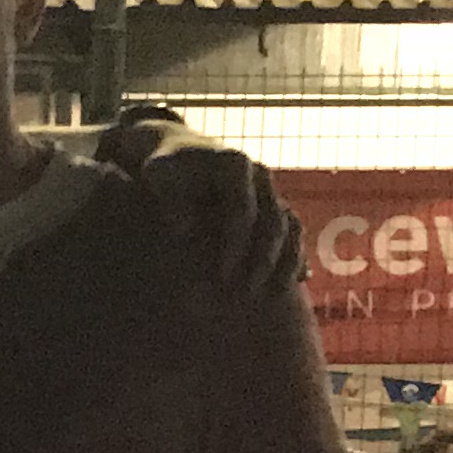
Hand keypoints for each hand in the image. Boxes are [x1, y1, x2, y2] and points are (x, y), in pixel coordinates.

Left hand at [116, 130, 299, 292]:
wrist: (183, 154)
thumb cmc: (165, 170)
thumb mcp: (158, 177)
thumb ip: (171, 201)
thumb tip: (185, 230)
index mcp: (234, 164)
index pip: (241, 210)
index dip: (234, 245)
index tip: (221, 277)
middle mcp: (260, 175)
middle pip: (273, 221)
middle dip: (261, 260)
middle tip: (245, 295)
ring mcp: (271, 190)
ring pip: (291, 227)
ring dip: (284, 263)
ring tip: (273, 299)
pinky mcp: (276, 205)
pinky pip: (294, 233)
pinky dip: (294, 258)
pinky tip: (294, 286)